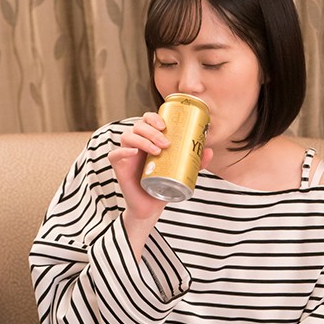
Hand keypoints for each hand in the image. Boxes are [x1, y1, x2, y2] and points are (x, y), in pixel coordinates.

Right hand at [110, 112, 211, 259]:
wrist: (151, 206)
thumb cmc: (164, 185)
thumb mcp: (182, 172)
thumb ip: (195, 162)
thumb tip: (209, 150)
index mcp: (149, 139)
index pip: (147, 120)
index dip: (154, 117)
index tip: (166, 126)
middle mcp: (136, 143)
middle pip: (138, 126)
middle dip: (152, 131)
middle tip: (166, 143)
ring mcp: (126, 154)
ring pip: (128, 136)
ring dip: (143, 140)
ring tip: (157, 151)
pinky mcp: (118, 166)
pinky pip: (114, 154)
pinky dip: (124, 151)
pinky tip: (134, 153)